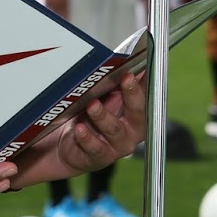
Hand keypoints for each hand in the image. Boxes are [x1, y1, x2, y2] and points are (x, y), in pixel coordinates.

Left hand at [17, 73, 148, 184]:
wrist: (69, 144)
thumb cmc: (90, 116)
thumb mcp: (103, 96)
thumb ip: (114, 82)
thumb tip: (122, 59)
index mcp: (137, 111)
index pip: (147, 95)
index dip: (145, 83)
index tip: (139, 68)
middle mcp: (132, 129)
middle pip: (138, 113)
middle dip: (133, 95)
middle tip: (126, 79)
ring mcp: (118, 145)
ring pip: (114, 130)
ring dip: (104, 116)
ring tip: (93, 106)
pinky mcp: (100, 157)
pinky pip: (96, 148)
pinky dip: (87, 137)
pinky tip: (80, 129)